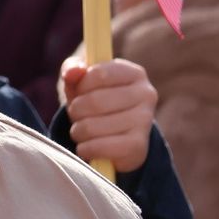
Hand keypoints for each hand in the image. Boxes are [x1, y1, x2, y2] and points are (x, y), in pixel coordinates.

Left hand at [60, 57, 157, 172]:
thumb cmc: (95, 101)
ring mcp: (145, 121)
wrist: (116, 138)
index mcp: (134, 73)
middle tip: (76, 115)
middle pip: (94, 101)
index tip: (79, 92)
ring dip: (78, 131)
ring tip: (81, 131)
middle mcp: (146, 94)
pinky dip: (85, 149)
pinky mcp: (138, 146)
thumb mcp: (82, 81)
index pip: (99, 74)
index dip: (81, 86)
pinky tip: (87, 147)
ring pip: (92, 127)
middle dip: (76, 111)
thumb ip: (73, 69)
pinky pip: (100, 148)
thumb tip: (72, 72)